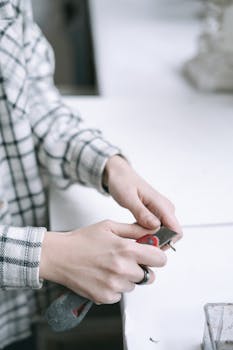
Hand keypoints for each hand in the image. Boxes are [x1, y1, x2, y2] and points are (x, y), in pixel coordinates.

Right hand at [39, 220, 166, 303]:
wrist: (59, 256)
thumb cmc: (81, 240)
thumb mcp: (109, 226)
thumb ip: (134, 229)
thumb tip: (152, 231)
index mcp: (126, 249)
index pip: (160, 259)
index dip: (157, 256)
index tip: (152, 255)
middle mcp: (122, 269)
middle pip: (149, 276)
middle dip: (141, 268)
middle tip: (126, 261)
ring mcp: (114, 285)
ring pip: (134, 285)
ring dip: (127, 278)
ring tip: (110, 267)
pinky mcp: (105, 297)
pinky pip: (120, 295)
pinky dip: (114, 288)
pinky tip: (103, 276)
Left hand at [103, 156, 181, 241]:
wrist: (119, 174)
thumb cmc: (123, 182)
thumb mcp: (129, 198)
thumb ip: (141, 212)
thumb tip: (155, 226)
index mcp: (162, 205)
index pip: (176, 230)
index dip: (166, 242)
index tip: (149, 245)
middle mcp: (166, 209)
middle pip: (171, 235)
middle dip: (157, 242)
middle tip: (137, 242)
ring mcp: (161, 211)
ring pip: (163, 233)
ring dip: (151, 239)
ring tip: (134, 237)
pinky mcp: (155, 213)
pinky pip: (156, 229)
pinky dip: (147, 234)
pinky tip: (134, 232)